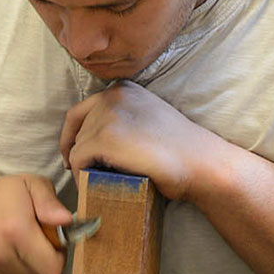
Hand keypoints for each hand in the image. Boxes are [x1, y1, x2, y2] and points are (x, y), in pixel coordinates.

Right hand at [0, 173, 72, 273]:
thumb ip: (50, 203)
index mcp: (14, 230)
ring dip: (30, 272)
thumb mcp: (30, 185)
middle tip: (37, 246)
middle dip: (46, 266)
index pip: (53, 268)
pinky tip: (5, 256)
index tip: (52, 244)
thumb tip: (65, 220)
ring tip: (20, 249)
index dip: (58, 257)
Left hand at [59, 81, 231, 201]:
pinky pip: (78, 160)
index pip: (81, 110)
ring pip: (77, 146)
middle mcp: (113, 96)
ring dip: (83, 166)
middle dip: (79, 152)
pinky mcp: (105, 139)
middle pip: (77, 129)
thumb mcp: (147, 118)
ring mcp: (108, 116)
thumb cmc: (179, 149)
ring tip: (96, 181)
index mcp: (123, 88)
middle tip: (84, 173)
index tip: (74, 154)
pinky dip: (81, 175)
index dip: (72, 135)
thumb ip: (122, 117)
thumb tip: (91, 137)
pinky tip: (93, 185)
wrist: (201, 163)